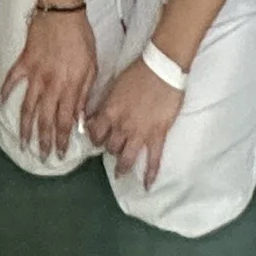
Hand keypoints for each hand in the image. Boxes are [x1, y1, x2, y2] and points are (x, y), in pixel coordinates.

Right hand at [0, 5, 96, 160]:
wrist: (63, 11)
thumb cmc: (81, 37)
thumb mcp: (91, 66)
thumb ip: (83, 94)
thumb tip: (80, 119)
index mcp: (70, 86)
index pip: (65, 121)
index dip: (62, 140)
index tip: (60, 154)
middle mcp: (51, 84)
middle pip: (45, 119)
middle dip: (44, 141)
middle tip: (41, 156)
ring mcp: (35, 74)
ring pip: (27, 106)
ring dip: (24, 127)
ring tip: (22, 142)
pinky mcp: (23, 62)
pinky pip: (11, 80)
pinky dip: (4, 92)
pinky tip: (1, 104)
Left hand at [86, 56, 182, 191]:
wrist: (161, 68)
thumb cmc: (137, 73)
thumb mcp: (113, 87)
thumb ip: (104, 104)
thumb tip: (93, 117)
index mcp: (109, 112)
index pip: (95, 133)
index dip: (94, 137)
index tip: (96, 139)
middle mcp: (121, 126)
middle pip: (110, 147)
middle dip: (109, 149)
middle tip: (112, 149)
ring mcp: (140, 133)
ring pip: (126, 157)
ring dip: (122, 167)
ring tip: (120, 173)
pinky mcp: (157, 136)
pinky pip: (153, 159)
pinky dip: (150, 174)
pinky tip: (147, 186)